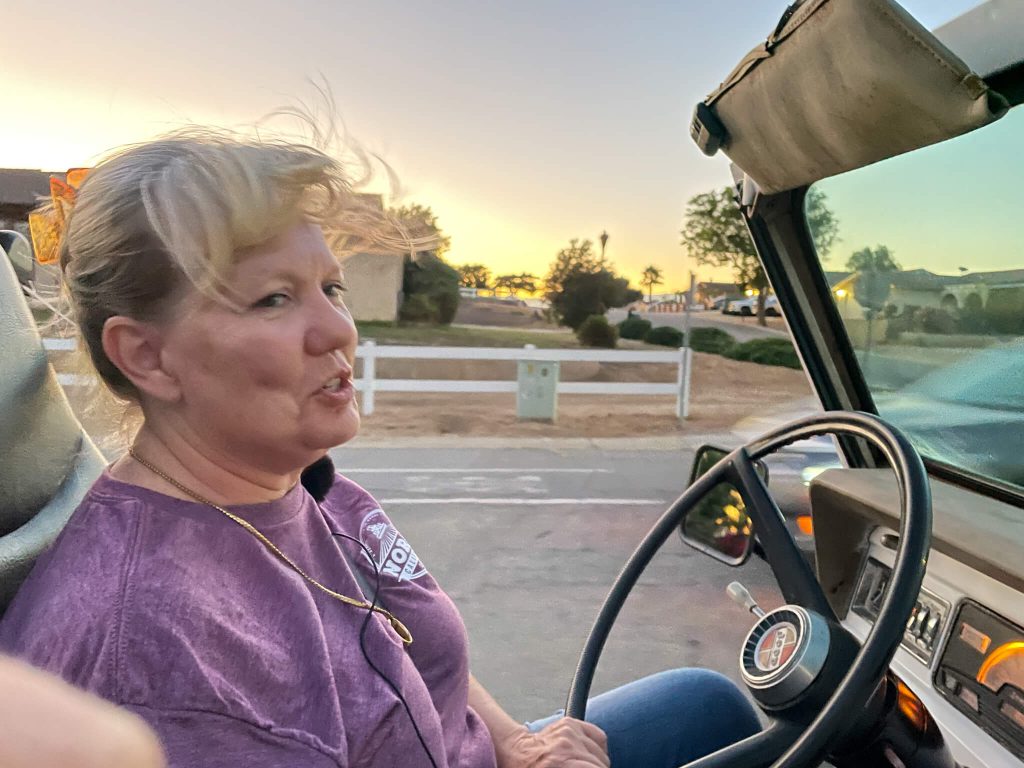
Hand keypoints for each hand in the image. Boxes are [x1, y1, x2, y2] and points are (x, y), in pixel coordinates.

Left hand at [493, 717, 609, 767]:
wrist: (515, 752)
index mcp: (560, 762)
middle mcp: (566, 745)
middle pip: (601, 763)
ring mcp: (569, 731)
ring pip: (601, 753)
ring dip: (597, 762)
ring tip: (583, 766)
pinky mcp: (570, 722)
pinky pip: (598, 736)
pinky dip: (598, 748)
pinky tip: (588, 755)